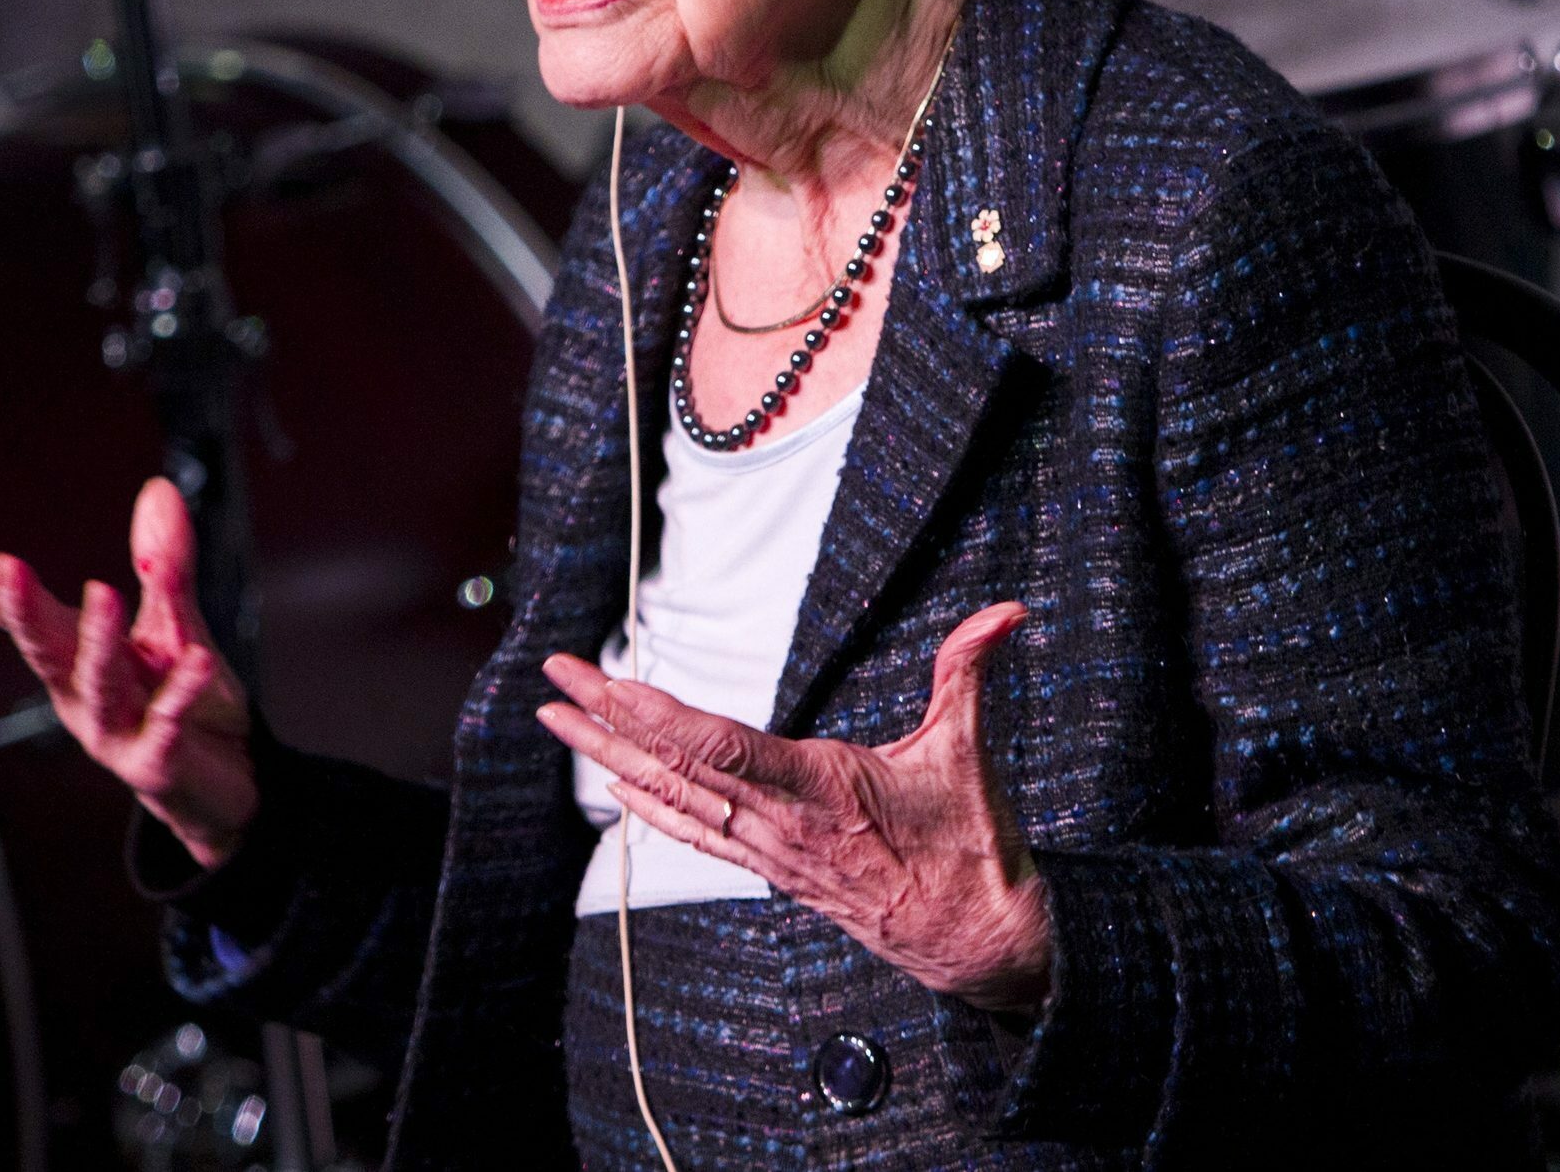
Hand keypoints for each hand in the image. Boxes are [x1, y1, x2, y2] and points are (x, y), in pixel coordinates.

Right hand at [0, 478, 257, 869]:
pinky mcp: (155, 760)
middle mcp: (82, 696)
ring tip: (105, 592)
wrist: (231, 777)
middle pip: (46, 650)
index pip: (28, 619)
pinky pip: (167, 721)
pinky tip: (198, 659)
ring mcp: (115, 732)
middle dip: (25, 610)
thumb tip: (157, 488)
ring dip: (98, 640)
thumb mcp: (177, 623)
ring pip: (98, 684)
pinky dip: (180, 690)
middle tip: (9, 566)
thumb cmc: (187, 698)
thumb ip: (164, 563)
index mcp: (78, 661)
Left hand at [537, 601, 1049, 1011]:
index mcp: (820, 790)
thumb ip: (971, 671)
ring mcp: (768, 851)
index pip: (721, 748)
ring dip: (608, 757)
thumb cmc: (971, 849)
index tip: (608, 684)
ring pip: (671, 800)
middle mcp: (779, 824)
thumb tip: (1006, 611)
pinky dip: (647, 806)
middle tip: (553, 678)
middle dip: (607, 720)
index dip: (658, 716)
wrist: (977, 947)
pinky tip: (613, 785)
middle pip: (674, 768)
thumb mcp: (967, 751)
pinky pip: (694, 835)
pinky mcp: (772, 868)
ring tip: (559, 718)